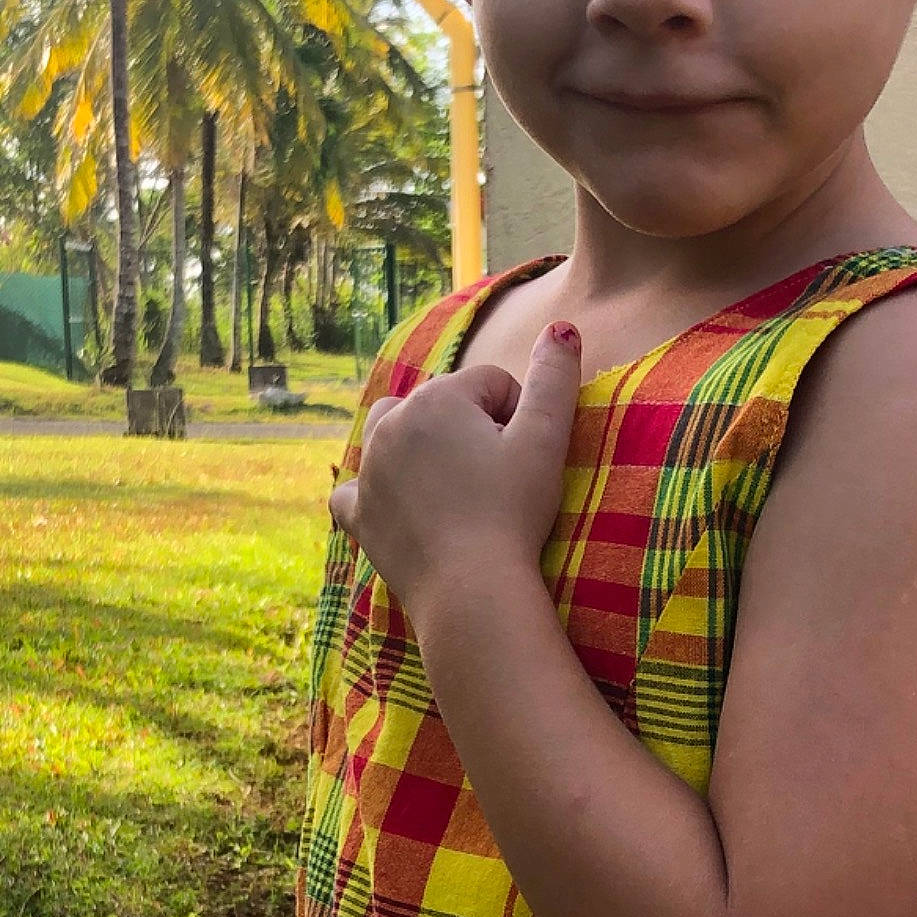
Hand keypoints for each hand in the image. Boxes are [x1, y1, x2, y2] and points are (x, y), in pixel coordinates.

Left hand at [329, 321, 581, 620]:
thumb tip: (562, 327)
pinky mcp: (358, 512)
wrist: (472, 590)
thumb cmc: (513, 511)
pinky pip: (353, 486)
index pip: (491, 385)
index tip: (527, 457)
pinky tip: (393, 501)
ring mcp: (368, 468)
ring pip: (391, 431)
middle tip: (497, 478)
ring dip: (418, 444)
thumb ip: (554, 378)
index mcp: (438, 397)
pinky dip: (371, 488)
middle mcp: (392, 422)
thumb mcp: (546, 439)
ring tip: (453, 483)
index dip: (519, 417)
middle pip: (443, 405)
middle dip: (471, 429)